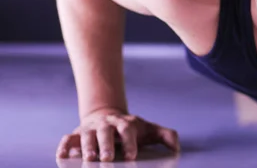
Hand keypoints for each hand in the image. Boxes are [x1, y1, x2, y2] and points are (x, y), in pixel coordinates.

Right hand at [56, 109, 179, 161]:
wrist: (108, 115)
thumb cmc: (132, 129)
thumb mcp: (150, 130)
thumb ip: (167, 136)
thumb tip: (176, 149)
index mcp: (125, 124)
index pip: (128, 131)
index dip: (130, 143)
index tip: (131, 157)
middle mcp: (107, 125)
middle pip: (105, 132)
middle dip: (106, 145)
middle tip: (107, 159)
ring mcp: (90, 129)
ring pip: (85, 135)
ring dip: (86, 147)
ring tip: (88, 159)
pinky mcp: (76, 134)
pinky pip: (67, 139)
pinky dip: (64, 146)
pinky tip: (62, 157)